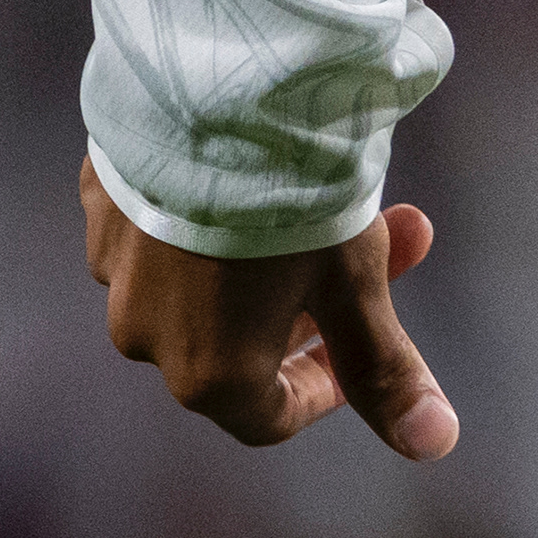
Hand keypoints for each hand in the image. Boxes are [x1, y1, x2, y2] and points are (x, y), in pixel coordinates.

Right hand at [82, 155, 460, 458]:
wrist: (217, 96)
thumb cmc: (293, 201)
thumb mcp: (355, 283)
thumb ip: (384, 366)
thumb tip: (433, 442)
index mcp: (207, 372)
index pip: (269, 415)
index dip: (328, 387)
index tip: (363, 342)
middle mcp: (145, 335)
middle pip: (241, 343)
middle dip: (324, 299)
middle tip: (397, 235)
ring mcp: (116, 269)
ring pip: (205, 281)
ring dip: (273, 253)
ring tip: (341, 190)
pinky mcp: (104, 206)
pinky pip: (165, 226)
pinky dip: (217, 211)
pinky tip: (259, 165)